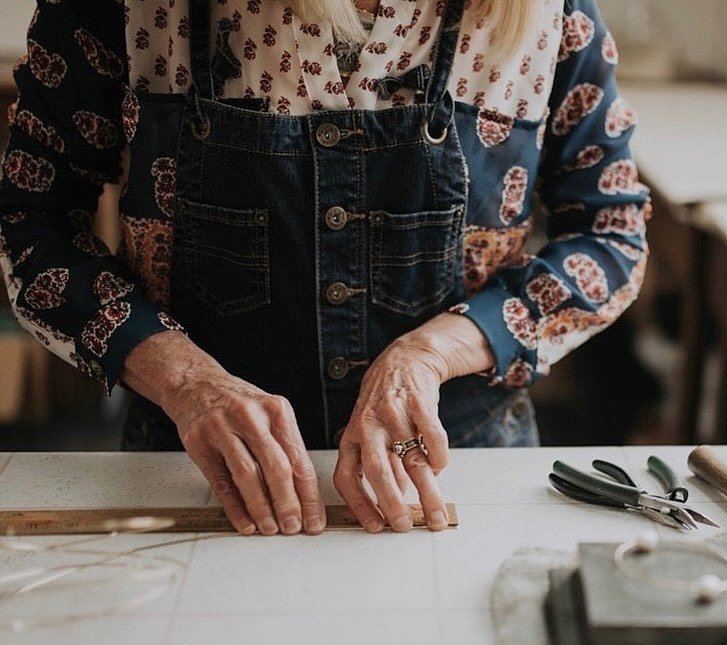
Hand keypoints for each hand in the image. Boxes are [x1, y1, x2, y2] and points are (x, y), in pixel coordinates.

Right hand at [121, 331, 325, 535]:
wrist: (196, 383)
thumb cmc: (238, 403)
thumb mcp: (269, 413)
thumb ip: (286, 447)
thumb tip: (304, 494)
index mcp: (276, 410)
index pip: (299, 459)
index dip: (309, 494)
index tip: (314, 518)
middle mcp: (251, 417)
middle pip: (276, 467)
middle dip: (287, 503)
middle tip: (293, 527)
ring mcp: (222, 428)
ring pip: (247, 476)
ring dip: (261, 508)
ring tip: (270, 528)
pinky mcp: (199, 442)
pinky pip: (220, 481)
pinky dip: (234, 506)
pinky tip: (245, 521)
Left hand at [334, 313, 493, 531]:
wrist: (405, 360)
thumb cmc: (386, 402)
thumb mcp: (372, 432)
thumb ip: (383, 465)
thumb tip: (397, 499)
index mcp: (352, 436)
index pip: (346, 476)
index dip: (358, 504)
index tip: (375, 526)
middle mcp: (369, 425)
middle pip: (376, 469)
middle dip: (389, 502)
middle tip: (403, 526)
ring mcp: (394, 413)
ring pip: (410, 458)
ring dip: (426, 491)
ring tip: (436, 514)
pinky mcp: (419, 402)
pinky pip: (432, 436)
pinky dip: (439, 457)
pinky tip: (441, 467)